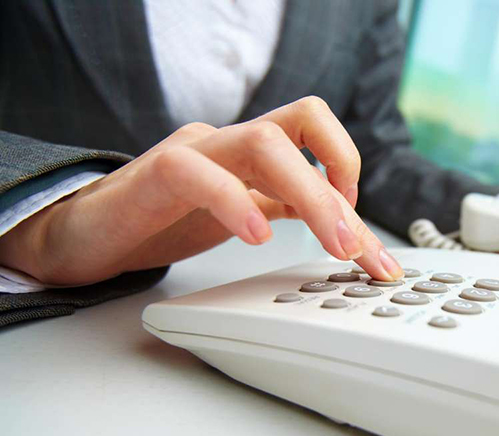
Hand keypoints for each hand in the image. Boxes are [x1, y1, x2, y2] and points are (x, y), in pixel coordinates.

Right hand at [0, 97, 403, 284]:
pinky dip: (234, 202)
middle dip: (340, 187)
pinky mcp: (154, 174)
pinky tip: (256, 235)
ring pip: (262, 141)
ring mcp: (193, 152)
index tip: (359, 225)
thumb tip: (347, 224)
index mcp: (253, 151)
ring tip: (330, 243)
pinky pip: (197, 173)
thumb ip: (289, 208)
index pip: (315, 134)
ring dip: (310, 194)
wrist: (87, 235)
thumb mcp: (246, 214)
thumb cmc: (165, 220)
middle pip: (301, 123)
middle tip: (358, 247)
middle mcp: (228, 141)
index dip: (348, 166)